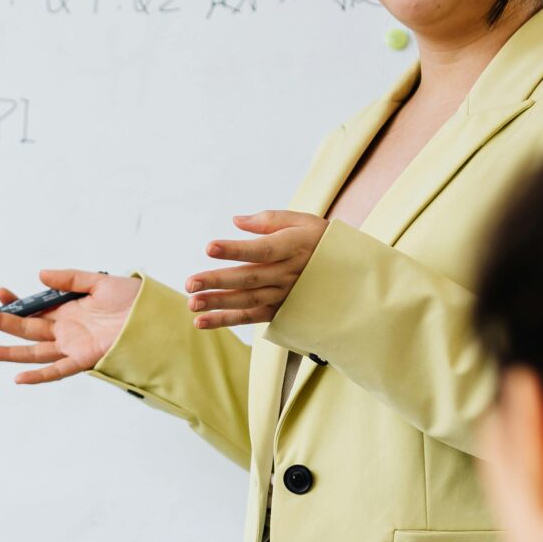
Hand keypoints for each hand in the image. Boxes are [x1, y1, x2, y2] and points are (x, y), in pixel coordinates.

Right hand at [0, 269, 140, 384]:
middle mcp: (66, 330)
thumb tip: (40, 276)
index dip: (14, 303)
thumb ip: (70, 279)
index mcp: (67, 311)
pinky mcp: (85, 359)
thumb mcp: (98, 282)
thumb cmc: (134, 301)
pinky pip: (58, 370)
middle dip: (0, 323)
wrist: (158, 317)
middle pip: (26, 330)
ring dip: (9, 352)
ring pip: (34, 352)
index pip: (32, 309)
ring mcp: (73, 346)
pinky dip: (39, 376)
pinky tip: (19, 377)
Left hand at [186, 211, 327, 328]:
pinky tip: (201, 322)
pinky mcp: (281, 310)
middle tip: (190, 283)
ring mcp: (284, 295)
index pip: (262, 249)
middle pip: (250, 278)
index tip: (209, 247)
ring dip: (219, 304)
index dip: (236, 249)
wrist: (352, 272)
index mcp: (294, 247)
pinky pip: (251, 317)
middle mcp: (289, 274)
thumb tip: (236, 221)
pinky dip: (226, 320)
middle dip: (218, 282)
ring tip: (192, 303)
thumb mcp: (303, 221)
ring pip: (248, 301)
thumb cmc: (321, 240)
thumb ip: (268, 220)